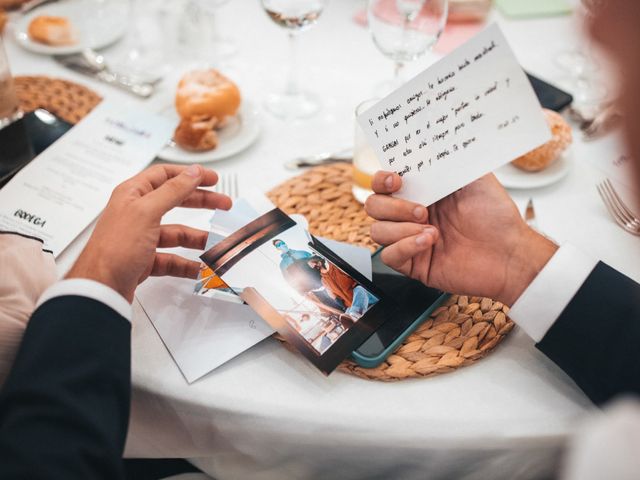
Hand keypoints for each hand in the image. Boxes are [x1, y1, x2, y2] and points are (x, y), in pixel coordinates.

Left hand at [67, 164, 231, 301]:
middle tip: (223, 203)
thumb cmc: (114, 248)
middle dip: (200, 202)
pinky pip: (171, 259)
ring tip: (214, 242)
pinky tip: (198, 267)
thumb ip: (173, 190)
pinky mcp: (143, 260)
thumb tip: (192, 172)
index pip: (164, 176)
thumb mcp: (147, 212)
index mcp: (132, 194)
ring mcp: (140, 238)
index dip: (189, 174)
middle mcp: (136, 213)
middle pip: (174, 201)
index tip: (212, 178)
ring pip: (175, 233)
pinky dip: (186, 263)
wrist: (99, 288)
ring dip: (196, 238)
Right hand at [365, 173, 557, 305]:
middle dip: (393, 206)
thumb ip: (447, 163)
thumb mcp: (474, 178)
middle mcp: (411, 216)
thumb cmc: (497, 218)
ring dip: (400, 228)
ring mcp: (410, 240)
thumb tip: (428, 145)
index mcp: (422, 193)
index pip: (383, 184)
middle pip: (374, 206)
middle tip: (422, 210)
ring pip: (377, 231)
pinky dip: (405, 246)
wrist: (510, 253)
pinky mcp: (413, 264)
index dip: (381, 180)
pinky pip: (389, 256)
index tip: (397, 180)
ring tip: (430, 229)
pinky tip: (428, 241)